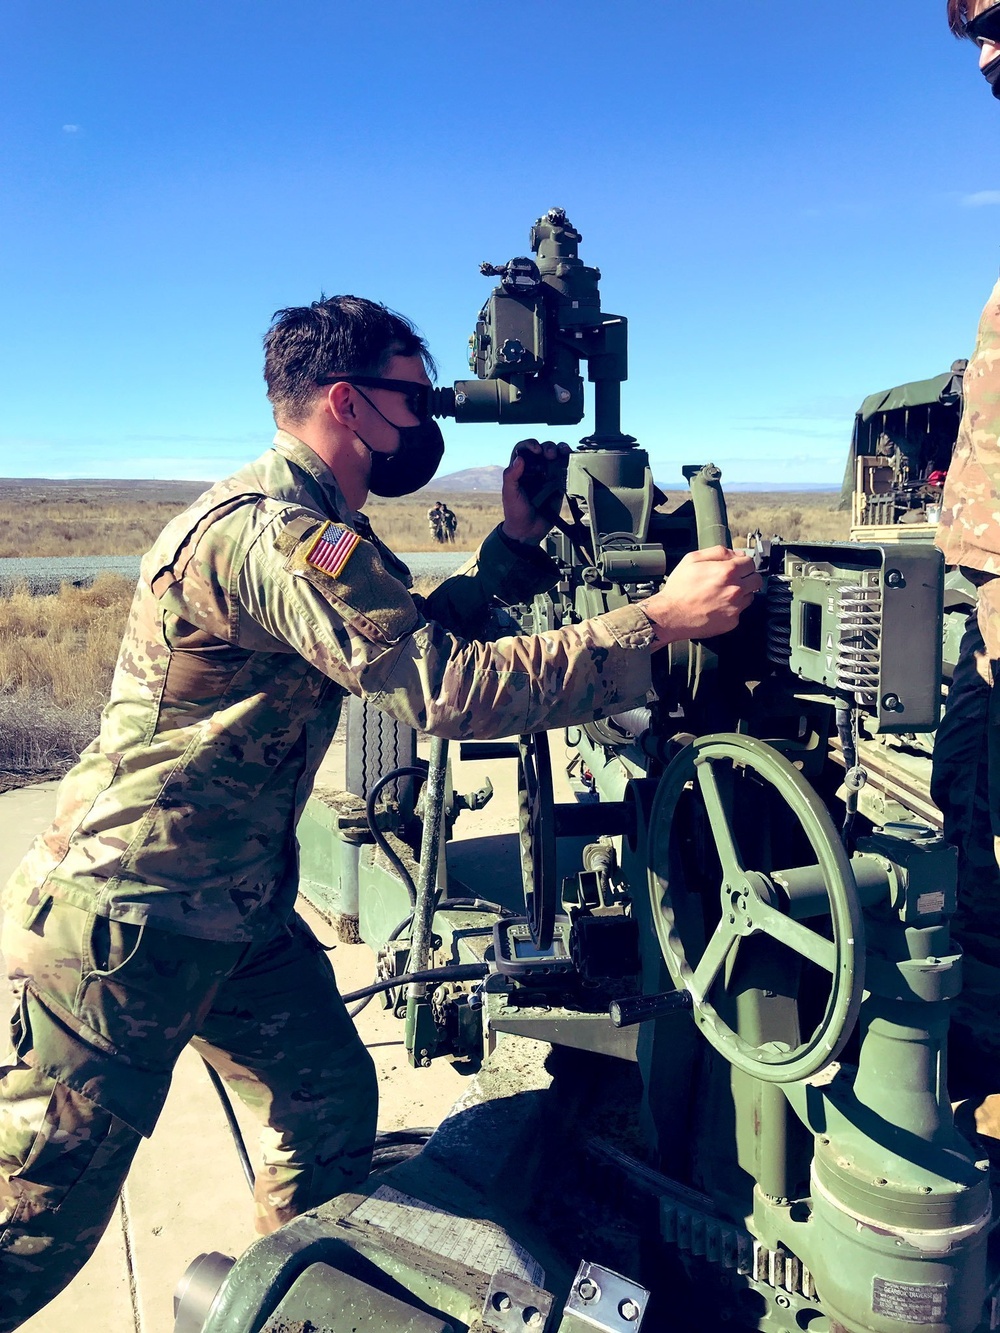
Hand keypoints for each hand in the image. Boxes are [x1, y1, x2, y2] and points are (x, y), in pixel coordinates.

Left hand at [501, 439, 569, 544]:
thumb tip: (519, 459)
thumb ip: (511, 476)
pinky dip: (568, 462)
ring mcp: (547, 477)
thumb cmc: (515, 512)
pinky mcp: (558, 485)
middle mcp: (534, 470)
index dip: (530, 445)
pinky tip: (570, 459)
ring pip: (555, 456)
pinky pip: (565, 470)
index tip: (536, 450)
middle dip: (548, 448)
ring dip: (559, 450)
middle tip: (549, 455)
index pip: (523, 449)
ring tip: (561, 453)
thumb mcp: (510, 493)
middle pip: (542, 449)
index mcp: (519, 470)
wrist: (528, 531)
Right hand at [639, 546, 761, 647]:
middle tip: (734, 579)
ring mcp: (735, 607)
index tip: (738, 566)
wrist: (670, 615)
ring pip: (751, 595)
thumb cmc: (678, 589)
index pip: (750, 563)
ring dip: (742, 592)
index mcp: (727, 571)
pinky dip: (733, 607)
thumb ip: (718, 552)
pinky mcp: (732, 621)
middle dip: (747, 577)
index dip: (743, 563)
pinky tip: (719, 605)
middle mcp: (735, 589)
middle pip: (756, 579)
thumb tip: (736, 553)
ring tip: (723, 593)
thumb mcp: (692, 559)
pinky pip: (740, 611)